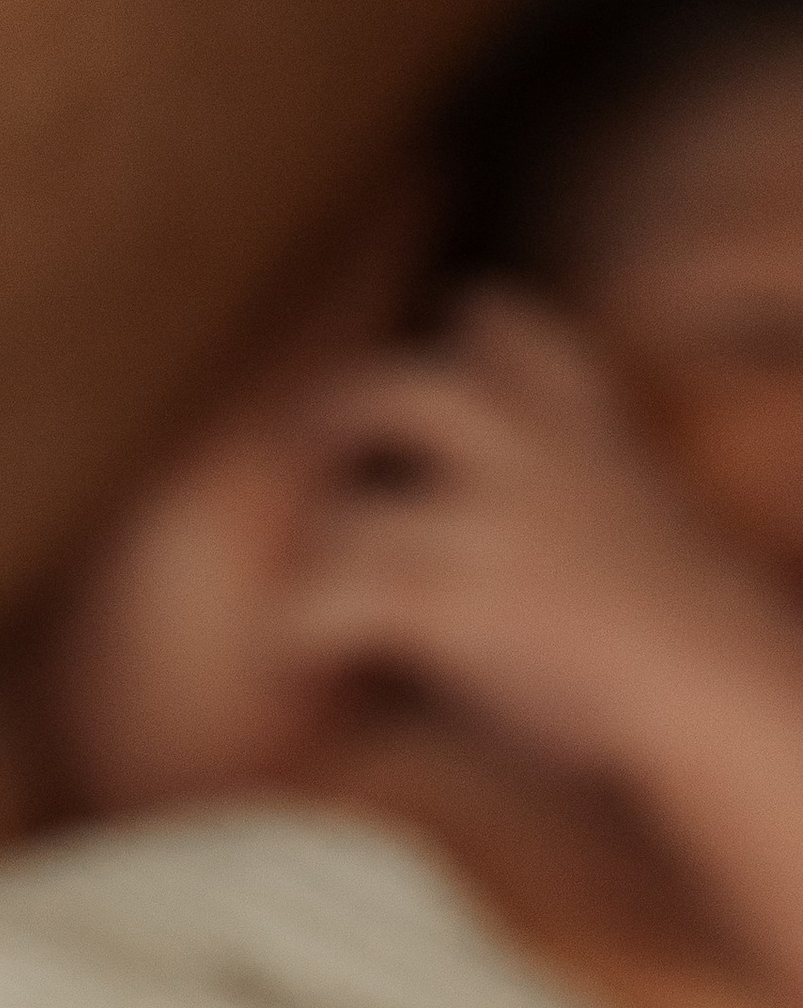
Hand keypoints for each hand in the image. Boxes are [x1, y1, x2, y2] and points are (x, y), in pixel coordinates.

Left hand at [283, 289, 802, 780]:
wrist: (713, 678)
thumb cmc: (695, 637)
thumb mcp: (650, 529)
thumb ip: (592, 506)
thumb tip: (543, 550)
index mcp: (588, 434)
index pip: (520, 332)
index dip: (474, 329)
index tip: (454, 328)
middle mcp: (530, 462)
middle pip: (409, 388)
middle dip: (347, 408)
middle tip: (314, 441)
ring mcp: (484, 527)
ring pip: (352, 517)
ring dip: (320, 558)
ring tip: (297, 590)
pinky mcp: (449, 603)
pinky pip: (332, 603)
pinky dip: (299, 633)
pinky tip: (293, 660)